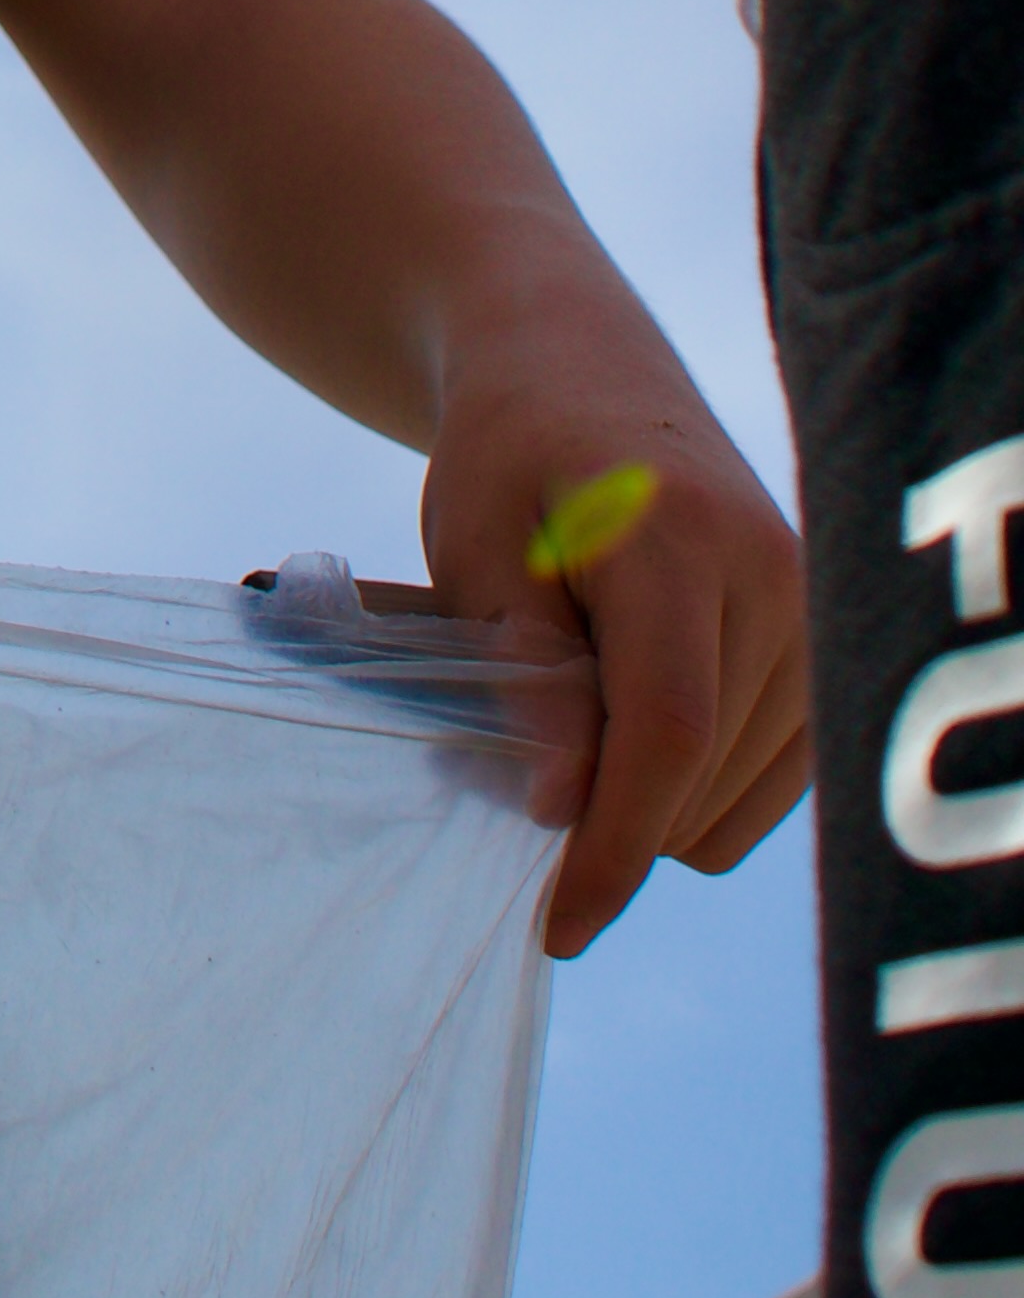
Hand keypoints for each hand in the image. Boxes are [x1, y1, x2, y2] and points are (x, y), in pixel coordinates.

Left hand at [419, 336, 809, 954]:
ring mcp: (815, 619)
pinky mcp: (824, 658)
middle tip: (501, 755)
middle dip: (598, 817)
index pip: (667, 733)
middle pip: (697, 785)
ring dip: (642, 805)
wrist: (579, 373)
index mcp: (680, 538)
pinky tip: (624, 714)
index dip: (612, 845)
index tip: (554, 924)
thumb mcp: (475, 547)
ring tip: (566, 709)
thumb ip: (525, 674)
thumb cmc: (506, 457)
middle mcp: (776, 580)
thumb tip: (565, 807)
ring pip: (728, 808)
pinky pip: (758, 795)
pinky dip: (686, 792)